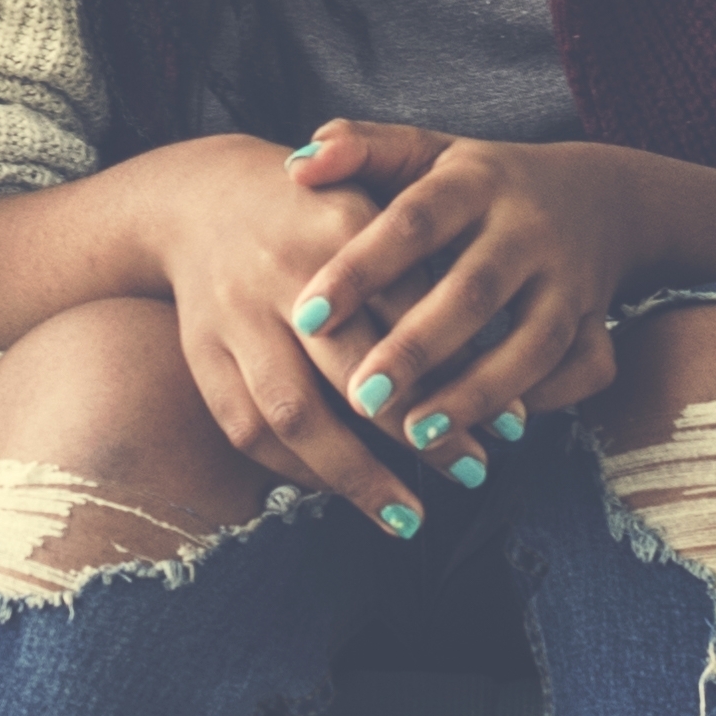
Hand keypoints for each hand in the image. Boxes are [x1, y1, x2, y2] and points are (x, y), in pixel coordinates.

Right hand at [127, 132, 446, 532]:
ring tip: (408, 518)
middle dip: (416, 430)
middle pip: (355, 368)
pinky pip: (249, 428)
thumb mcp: (373, 211)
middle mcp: (282, 273)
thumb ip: (418, 273)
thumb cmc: (316, 215)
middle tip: (473, 472)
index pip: (410, 311)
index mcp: (338, 226)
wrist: (202, 198)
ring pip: (295, 411)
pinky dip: (296, 468)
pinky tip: (342, 492)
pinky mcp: (203, 354)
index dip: (461, 370)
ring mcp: (236, 319)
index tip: (513, 422)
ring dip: (354, 473)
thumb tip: (486, 367)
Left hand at [282, 124, 646, 474]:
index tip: (307, 316)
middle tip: (359, 396)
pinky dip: (542, 402)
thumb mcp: (425, 152)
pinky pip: (583, 369)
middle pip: (473, 292)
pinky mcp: (600, 321)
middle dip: (416, 349)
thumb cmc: (477, 184)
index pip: (413, 222)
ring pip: (532, 343)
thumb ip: (362, 150)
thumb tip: (297, 164)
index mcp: (475, 183)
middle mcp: (527, 230)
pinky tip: (488, 432)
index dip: (361, 269)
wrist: (600, 196)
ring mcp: (569, 280)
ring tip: (415, 436)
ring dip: (476, 394)